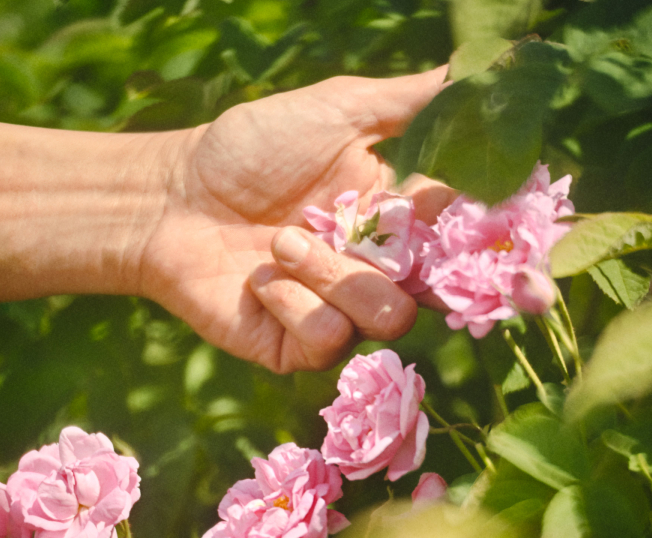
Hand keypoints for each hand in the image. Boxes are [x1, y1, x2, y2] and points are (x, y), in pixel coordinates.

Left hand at [138, 68, 450, 371]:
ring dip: (331, 275)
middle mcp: (375, 273)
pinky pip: (330, 339)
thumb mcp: (335, 111)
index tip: (441, 202)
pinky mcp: (300, 347)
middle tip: (347, 225)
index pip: (454, 236)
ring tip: (280, 243)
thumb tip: (477, 75)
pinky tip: (258, 280)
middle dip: (393, 258)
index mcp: (393, 221)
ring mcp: (340, 314)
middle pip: (431, 292)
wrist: (174, 199)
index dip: (461, 228)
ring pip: (386, 318)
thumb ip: (407, 102)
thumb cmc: (249, 150)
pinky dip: (293, 303)